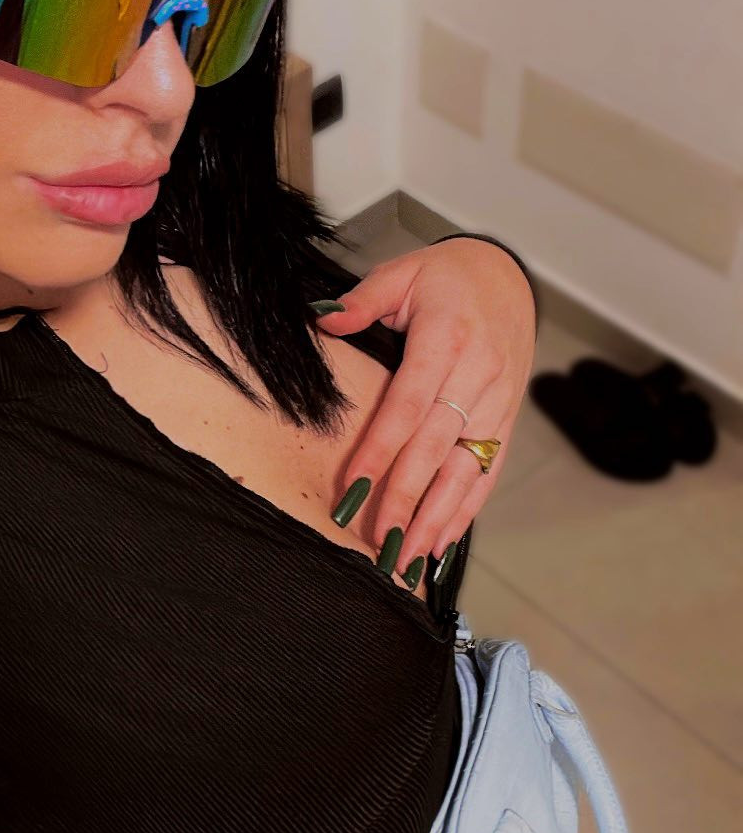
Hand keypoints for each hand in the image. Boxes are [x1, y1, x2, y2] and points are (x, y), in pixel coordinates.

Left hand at [316, 239, 535, 578]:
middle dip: (406, 499)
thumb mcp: (403, 272)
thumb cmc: (449, 278)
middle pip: (435, 448)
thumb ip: (362, 300)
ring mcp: (497, 403)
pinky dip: (464, 512)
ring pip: (464, 470)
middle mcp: (478, 376)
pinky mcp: (506, 421)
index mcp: (448, 338)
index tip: (354, 490)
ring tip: (409, 560)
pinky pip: (486, 474)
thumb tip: (324, 319)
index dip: (381, 451)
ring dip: (436, 519)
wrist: (508, 277)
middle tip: (379, 542)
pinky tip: (441, 545)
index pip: (408, 405)